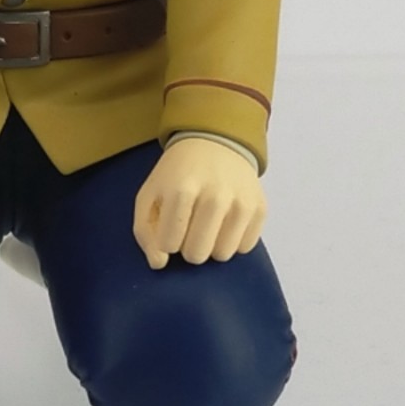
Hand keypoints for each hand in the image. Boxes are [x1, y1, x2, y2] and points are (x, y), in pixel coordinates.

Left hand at [133, 138, 265, 268]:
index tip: (168, 226)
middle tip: (189, 227)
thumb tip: (159, 264)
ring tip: (207, 224)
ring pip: (223, 255)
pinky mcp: (261, 208)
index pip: (169, 244)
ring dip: (211, 246)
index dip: (166, 241)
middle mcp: (215, 195)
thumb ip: (144, 231)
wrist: (215, 141)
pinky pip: (245, 248)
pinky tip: (226, 220)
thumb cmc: (177, 174)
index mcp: (182, 188)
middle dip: (188, 248)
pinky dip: (233, 240)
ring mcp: (241, 202)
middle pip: (197, 254)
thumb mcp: (149, 194)